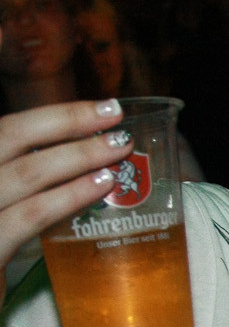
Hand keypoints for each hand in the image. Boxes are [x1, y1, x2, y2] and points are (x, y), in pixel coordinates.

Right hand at [0, 100, 132, 274]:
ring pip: (26, 173)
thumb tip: (88, 159)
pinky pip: (28, 216)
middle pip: (9, 136)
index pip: (7, 130)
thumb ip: (30, 184)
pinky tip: (100, 186)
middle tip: (114, 115)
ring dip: (77, 155)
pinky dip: (67, 196)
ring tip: (119, 148)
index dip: (54, 116)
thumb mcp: (6, 209)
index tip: (101, 109)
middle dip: (66, 122)